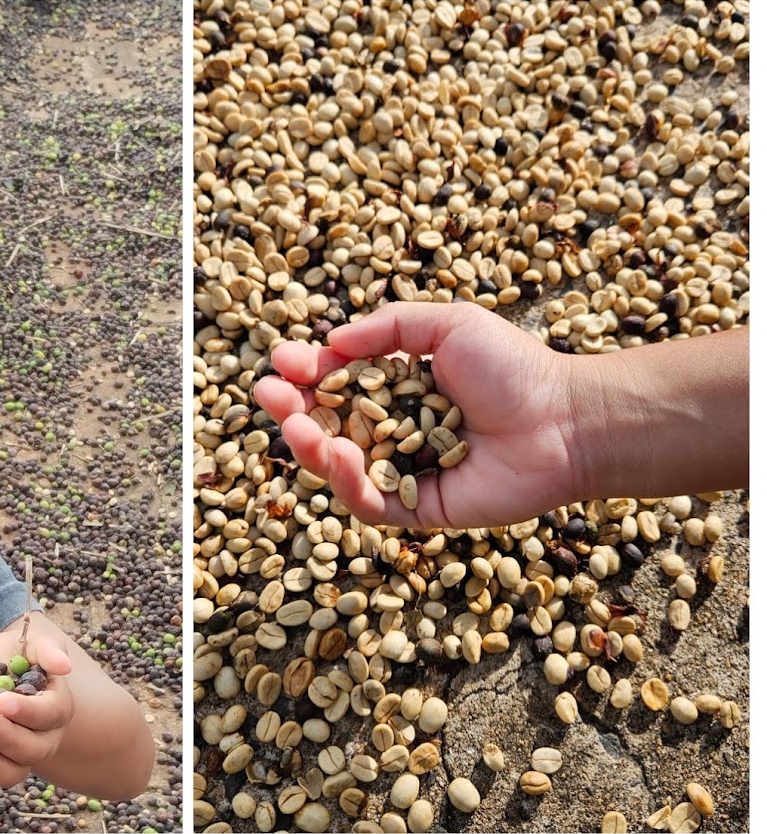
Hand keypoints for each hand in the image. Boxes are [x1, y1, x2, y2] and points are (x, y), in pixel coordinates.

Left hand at [0, 631, 74, 787]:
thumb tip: (65, 666)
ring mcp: (20, 756)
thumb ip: (47, 651)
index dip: (27, 712)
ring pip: (13, 772)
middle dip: (7, 738)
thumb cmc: (14, 653)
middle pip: (33, 749)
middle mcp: (44, 737)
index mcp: (57, 706)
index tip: (2, 701)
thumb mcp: (29, 643)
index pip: (49, 714)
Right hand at [253, 302, 579, 529]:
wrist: (566, 420)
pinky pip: (371, 503)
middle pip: (328, 426)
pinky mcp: (420, 509)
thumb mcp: (448, 324)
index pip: (338, 384)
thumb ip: (390, 327)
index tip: (282, 359)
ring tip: (290, 423)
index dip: (306, 372)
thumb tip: (332, 340)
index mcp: (400, 391)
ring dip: (308, 446)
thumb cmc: (515, 367)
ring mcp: (405, 472)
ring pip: (340, 467)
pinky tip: (340, 453)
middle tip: (267, 392)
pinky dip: (348, 482)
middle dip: (292, 409)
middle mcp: (397, 432)